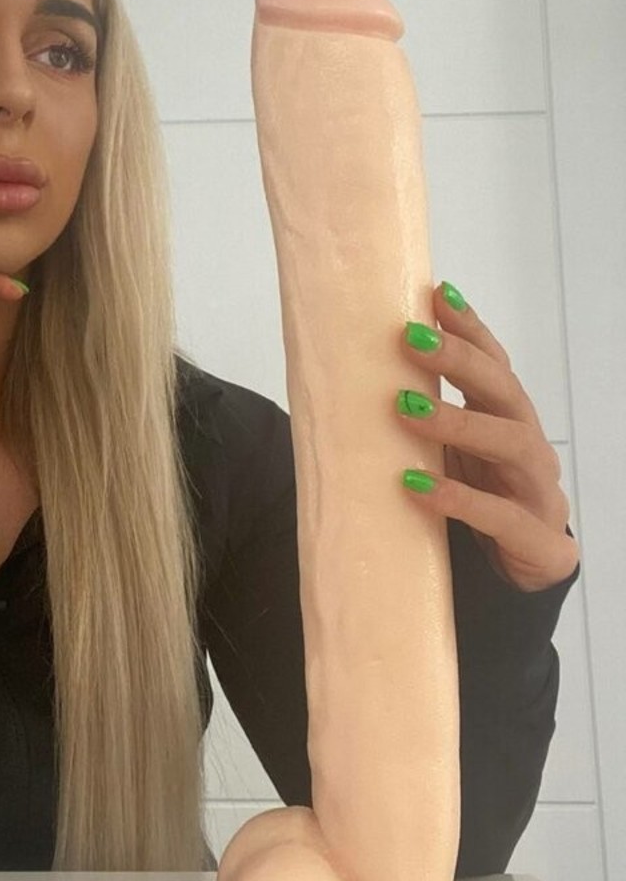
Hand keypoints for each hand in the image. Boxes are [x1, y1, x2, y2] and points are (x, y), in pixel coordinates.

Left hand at [394, 283, 578, 592]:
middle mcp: (528, 447)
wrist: (513, 587)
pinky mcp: (537, 541)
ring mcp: (538, 492)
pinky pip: (499, 515)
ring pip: (509, 443)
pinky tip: (417, 487)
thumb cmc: (474, 508)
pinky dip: (459, 499)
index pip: (493, 365)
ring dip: (457, 421)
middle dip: (460, 360)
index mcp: (508, 422)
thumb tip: (343, 382)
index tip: (435, 293)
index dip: (469, 329)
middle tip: (412, 339)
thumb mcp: (444, 459)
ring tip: (406, 406)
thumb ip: (418, 424)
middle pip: (503, 391)